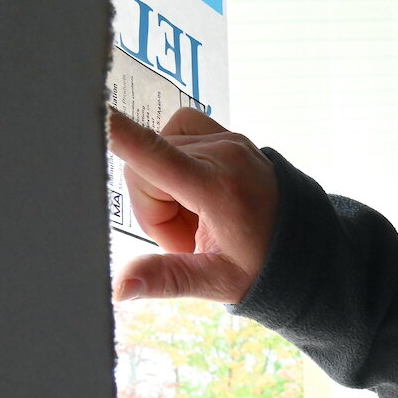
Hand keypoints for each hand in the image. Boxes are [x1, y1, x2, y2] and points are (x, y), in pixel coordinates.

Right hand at [107, 106, 278, 304]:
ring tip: (199, 217)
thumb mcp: (216, 280)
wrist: (308, 246)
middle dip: (154, 206)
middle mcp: (224, 153)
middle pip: (144, 168)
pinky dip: (177, 164)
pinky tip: (197, 193)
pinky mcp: (228, 133)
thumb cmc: (265, 267)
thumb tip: (119, 287)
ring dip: (165, 186)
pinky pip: (177, 135)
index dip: (117, 132)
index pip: (154, 153)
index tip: (89, 109)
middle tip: (190, 236)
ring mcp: (228, 138)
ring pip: (157, 151)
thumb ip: (167, 278)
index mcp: (219, 188)